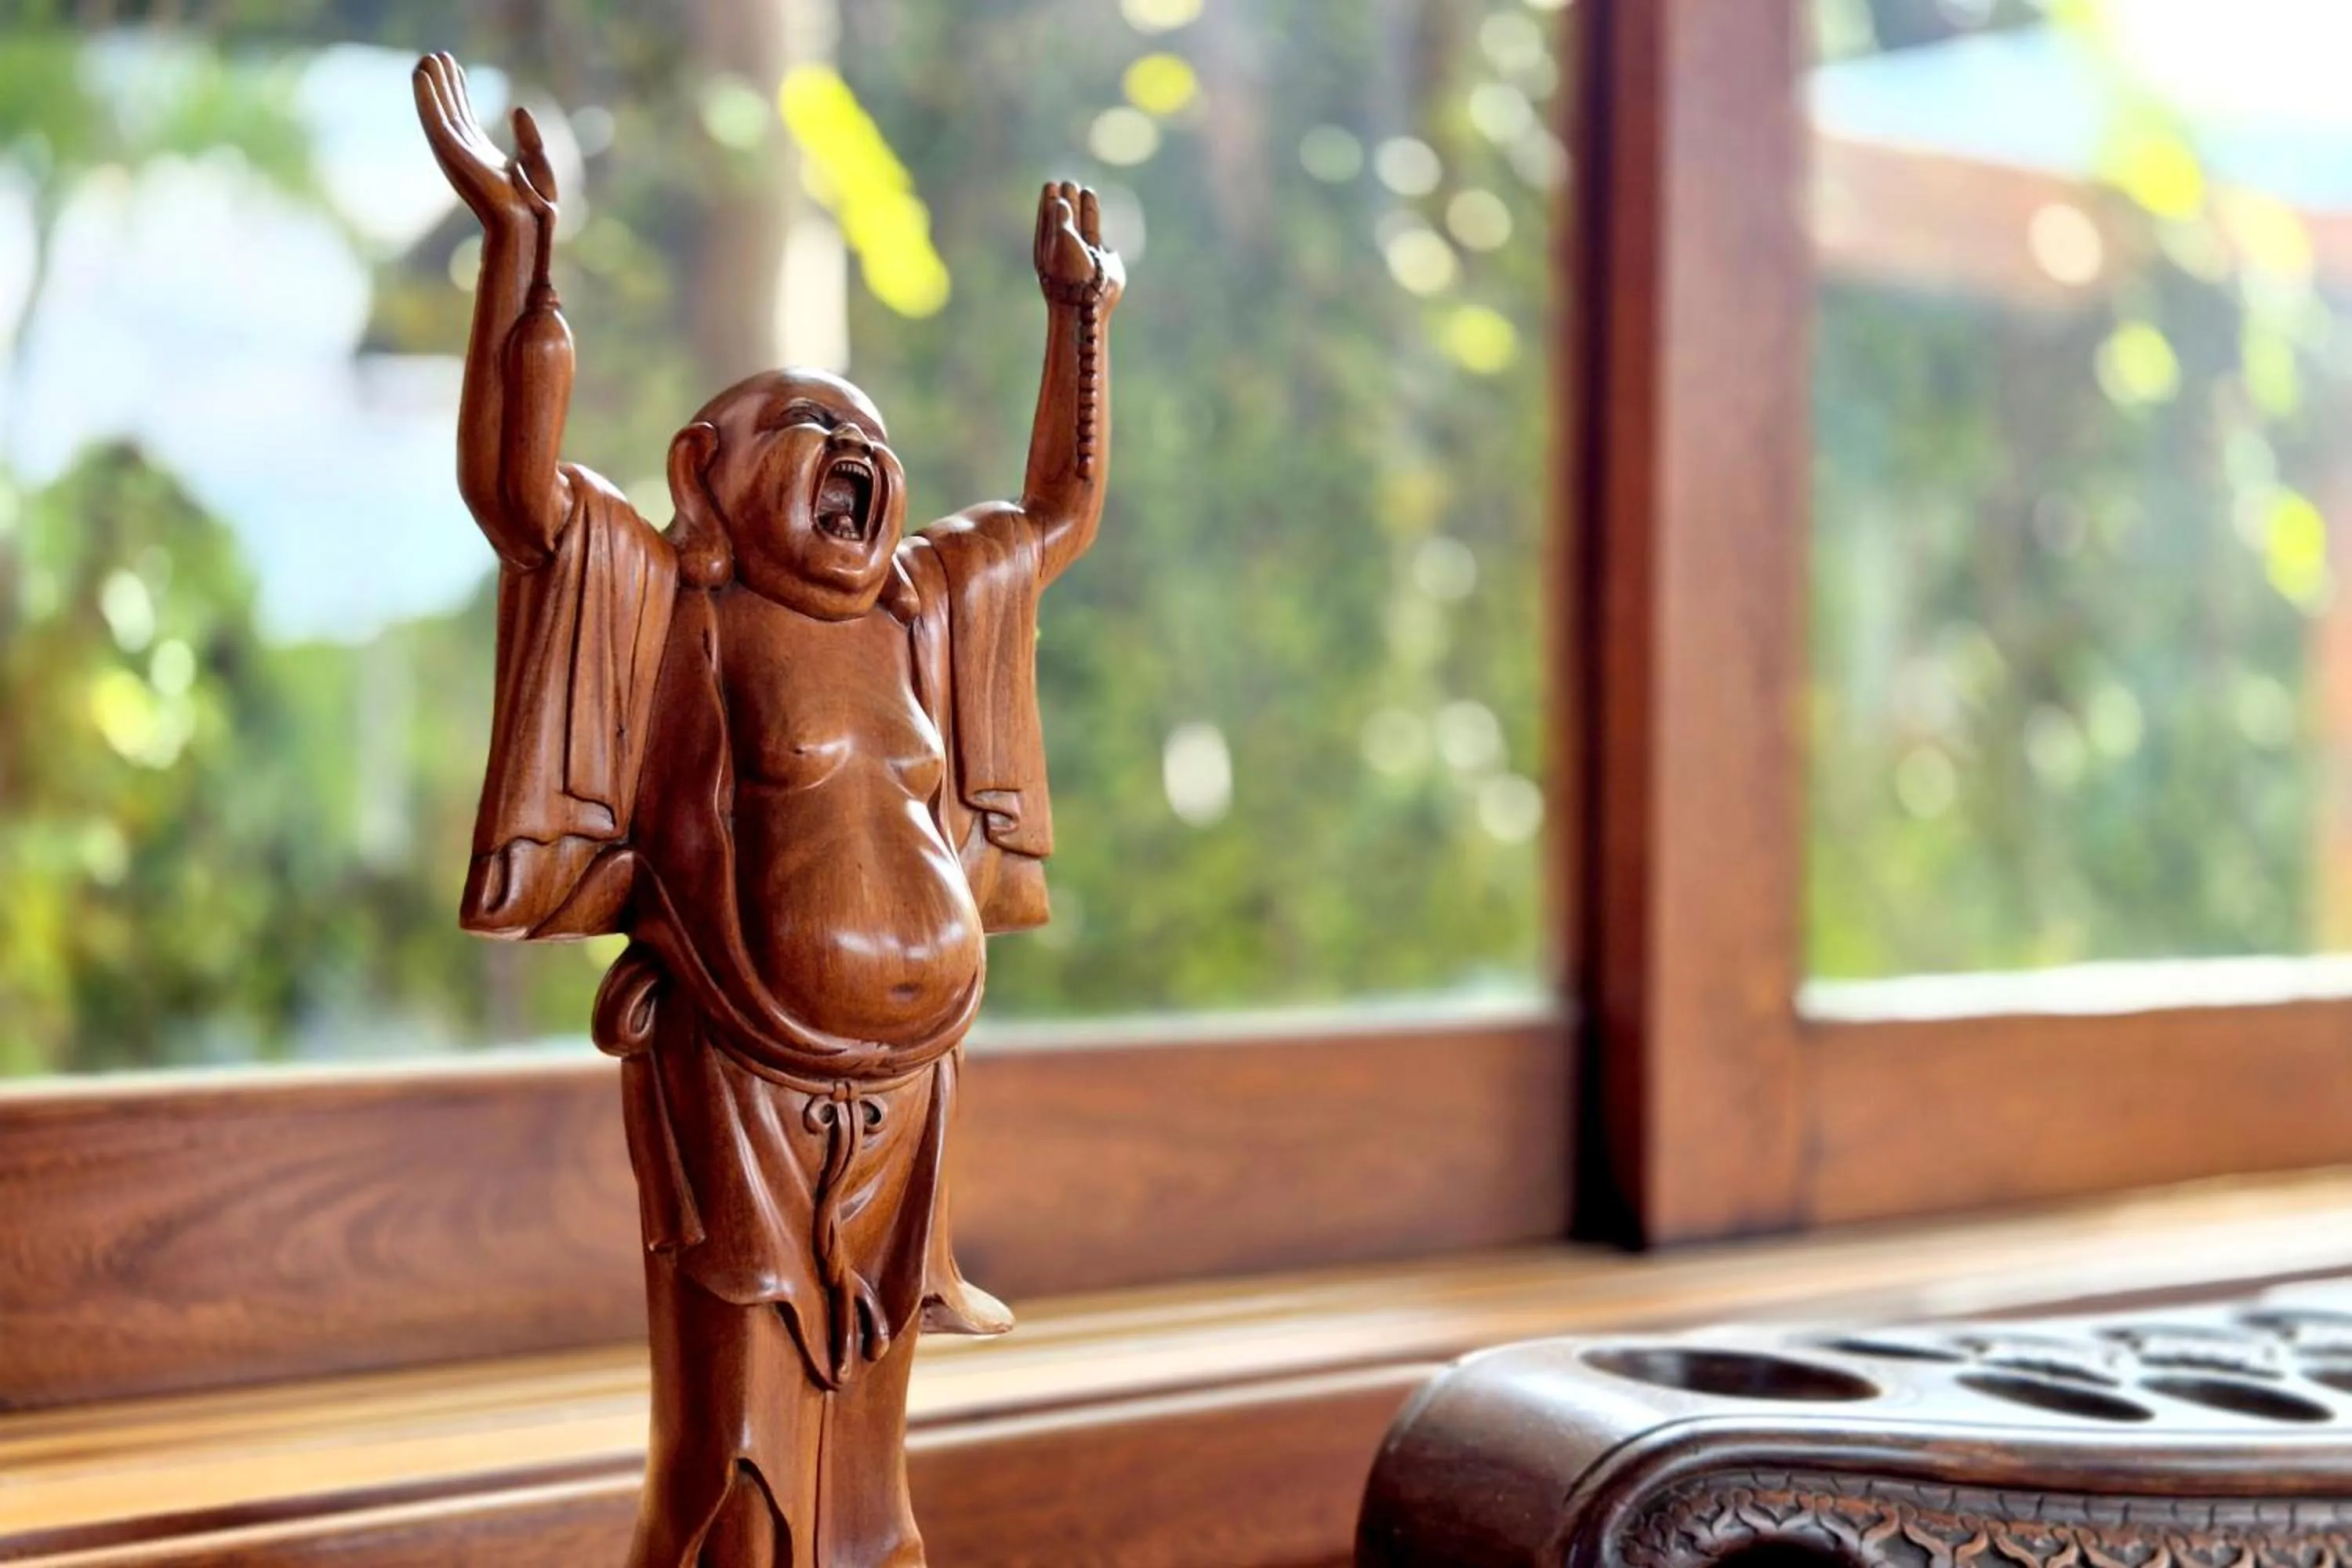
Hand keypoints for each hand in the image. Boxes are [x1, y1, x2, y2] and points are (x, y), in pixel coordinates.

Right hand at [413, 52, 557, 233]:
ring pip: (437, 110)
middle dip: (443, 83)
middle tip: (436, 55)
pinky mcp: (448, 151)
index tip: (453, 67)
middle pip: (449, 110)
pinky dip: (425, 96)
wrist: (522, 222)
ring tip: (426, 57)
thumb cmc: (531, 202)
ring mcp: (454, 151)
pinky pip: (433, 118)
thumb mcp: (534, 160)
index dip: (458, 91)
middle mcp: (463, 152)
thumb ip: (528, 135)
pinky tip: (420, 73)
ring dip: (430, 84)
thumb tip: (517, 108)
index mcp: (479, 155)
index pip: (464, 116)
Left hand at [1033, 180, 1123, 311]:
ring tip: (1085, 189)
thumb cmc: (1069, 273)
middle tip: (1069, 183)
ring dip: (1084, 207)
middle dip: (1068, 201)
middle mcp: (1065, 250)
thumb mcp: (1062, 242)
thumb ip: (1062, 220)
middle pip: (1066, 219)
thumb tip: (1060, 201)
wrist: (1088, 302)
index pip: (1048, 218)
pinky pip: (1096, 235)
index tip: (1051, 185)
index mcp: (1048, 247)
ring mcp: (1084, 255)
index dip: (1050, 201)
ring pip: (1083, 225)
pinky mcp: (1101, 260)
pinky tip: (1097, 212)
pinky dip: (1096, 221)